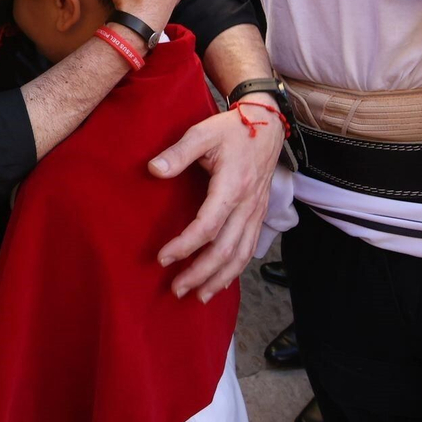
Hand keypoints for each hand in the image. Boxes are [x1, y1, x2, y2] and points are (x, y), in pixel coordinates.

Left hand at [149, 102, 279, 299]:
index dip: (185, 246)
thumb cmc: (232, 129)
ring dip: (219, 279)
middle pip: (225, 250)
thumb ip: (178, 153)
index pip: (208, 226)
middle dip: (200, 274)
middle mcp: (248, 205)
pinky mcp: (259, 215)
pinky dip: (234, 270)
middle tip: (176, 289)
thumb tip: (154, 170)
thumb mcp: (203, 133)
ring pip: (241, 256)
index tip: (162, 258)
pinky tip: (220, 282)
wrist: (267, 125)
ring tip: (197, 296)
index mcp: (232, 186)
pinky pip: (248, 249)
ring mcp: (256, 212)